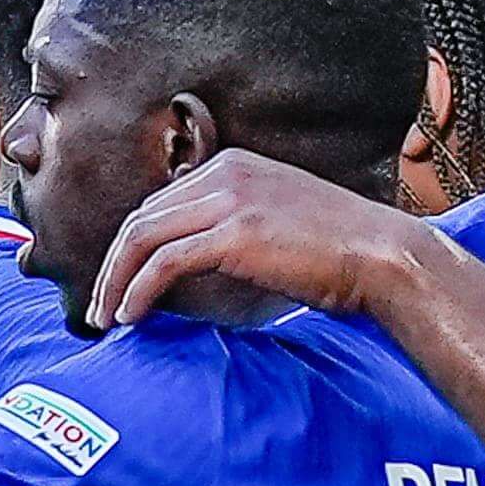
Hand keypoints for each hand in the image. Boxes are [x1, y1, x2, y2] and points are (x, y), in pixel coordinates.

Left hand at [93, 148, 440, 327]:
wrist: (384, 255)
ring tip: (108, 320)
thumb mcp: (279, 225)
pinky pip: (165, 262)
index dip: (133, 248)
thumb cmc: (342, 253)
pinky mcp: (234, 234)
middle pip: (142, 218)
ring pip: (143, 238)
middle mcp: (225, 173)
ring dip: (116, 282)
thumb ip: (236, 231)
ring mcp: (229, 199)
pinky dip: (139, 290)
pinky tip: (133, 317)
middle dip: (113, 266)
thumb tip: (195, 265)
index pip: (160, 205)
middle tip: (100, 307)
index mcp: (233, 165)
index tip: (121, 284)